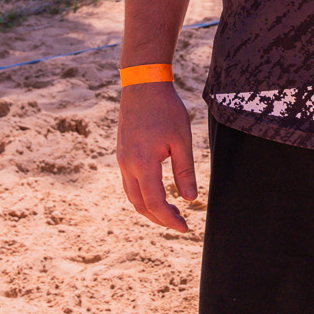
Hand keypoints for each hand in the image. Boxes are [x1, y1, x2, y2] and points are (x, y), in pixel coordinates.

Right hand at [117, 82, 196, 231]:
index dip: (169, 219)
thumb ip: (185, 171)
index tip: (185, 227)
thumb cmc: (166, 110)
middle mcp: (128, 165)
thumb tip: (191, 199)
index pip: (155, 203)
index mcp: (143, 164)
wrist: (143, 86)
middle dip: (159, 219)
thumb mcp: (182, 140)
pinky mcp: (122, 154)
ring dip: (149, 209)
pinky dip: (142, 195)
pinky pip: (129, 184)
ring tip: (170, 211)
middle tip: (179, 223)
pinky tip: (157, 193)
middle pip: (140, 205)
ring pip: (132, 196)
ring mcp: (122, 160)